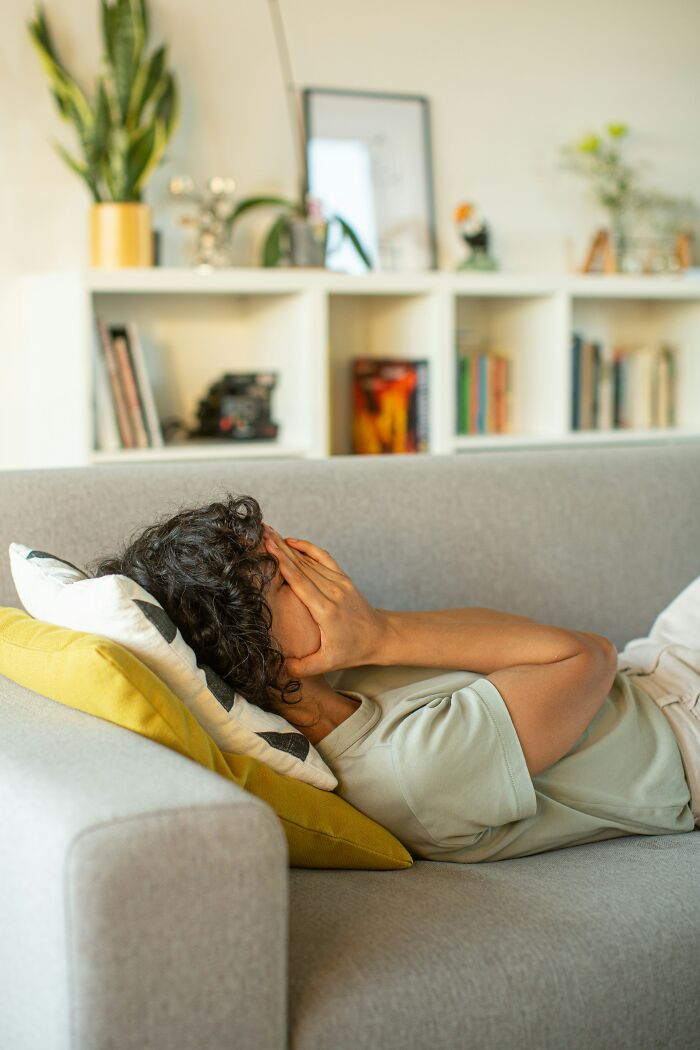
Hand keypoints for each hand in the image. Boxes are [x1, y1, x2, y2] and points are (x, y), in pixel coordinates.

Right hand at [262, 525, 388, 677]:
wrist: (381, 637)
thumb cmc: (353, 651)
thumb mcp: (328, 664)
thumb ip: (303, 668)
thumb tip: (281, 668)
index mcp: (326, 610)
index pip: (300, 581)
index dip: (282, 563)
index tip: (268, 547)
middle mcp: (333, 591)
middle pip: (301, 565)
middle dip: (280, 548)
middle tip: (261, 532)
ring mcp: (339, 582)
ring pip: (310, 560)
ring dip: (289, 546)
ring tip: (269, 534)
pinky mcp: (343, 578)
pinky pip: (323, 558)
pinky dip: (307, 547)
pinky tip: (292, 541)